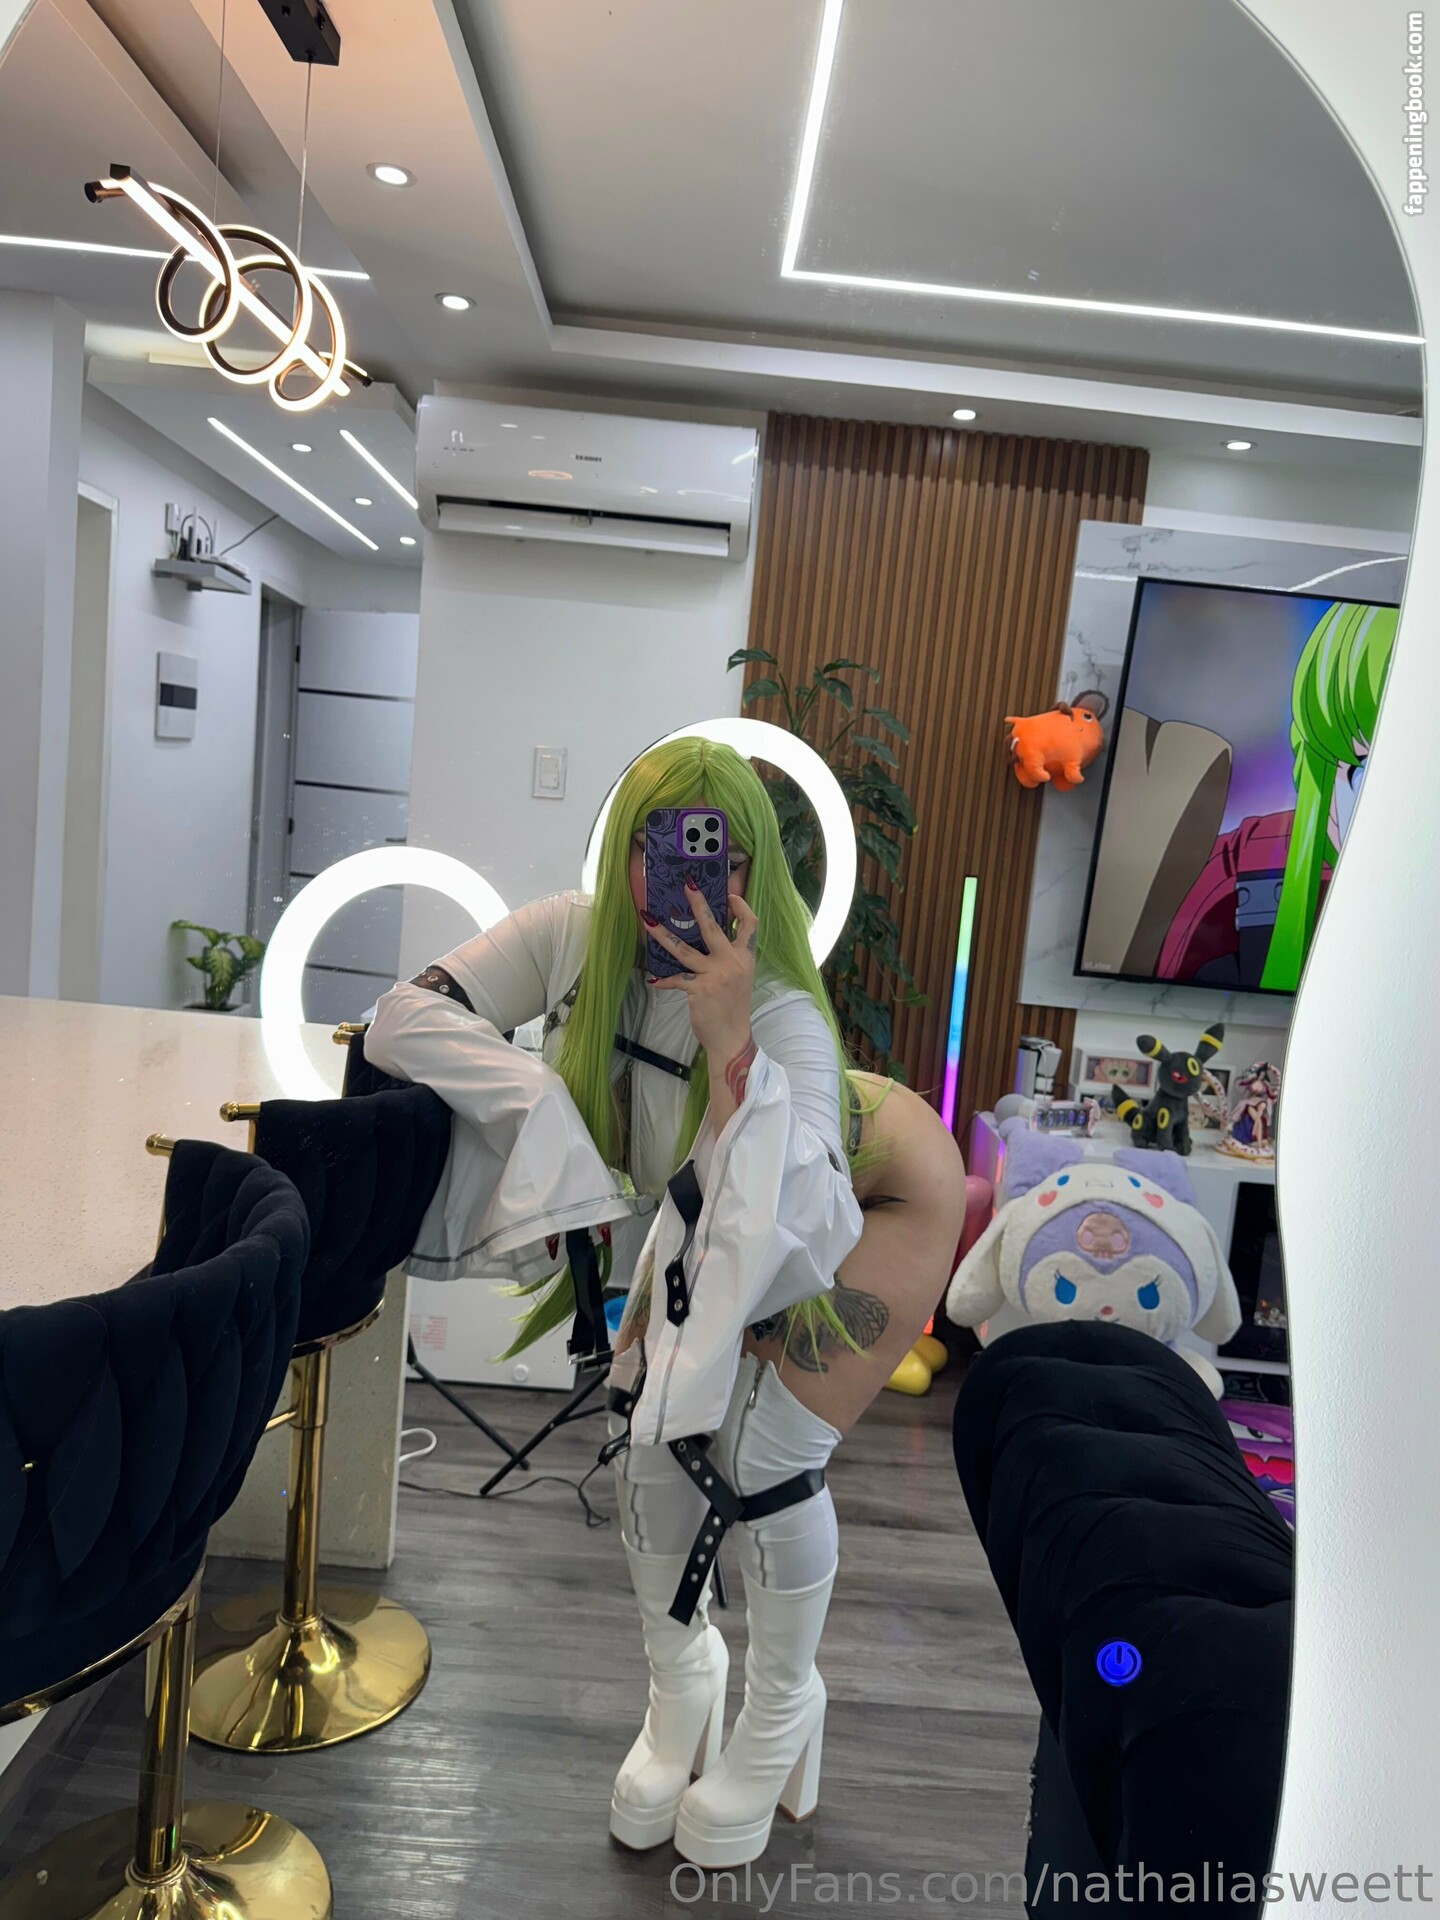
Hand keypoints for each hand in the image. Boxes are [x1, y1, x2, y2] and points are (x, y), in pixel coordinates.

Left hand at [645, 886, 756, 1057]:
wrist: (731, 1037)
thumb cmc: (733, 1006)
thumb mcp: (739, 977)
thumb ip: (728, 957)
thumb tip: (709, 938)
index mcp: (745, 957)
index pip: (749, 925)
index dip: (740, 907)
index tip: (728, 895)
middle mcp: (732, 962)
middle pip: (712, 926)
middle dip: (698, 903)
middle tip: (688, 885)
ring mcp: (715, 974)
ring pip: (683, 949)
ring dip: (663, 934)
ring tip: (647, 921)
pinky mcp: (699, 989)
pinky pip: (675, 979)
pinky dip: (663, 980)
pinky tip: (653, 981)